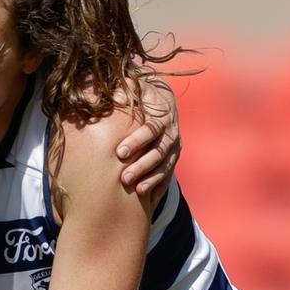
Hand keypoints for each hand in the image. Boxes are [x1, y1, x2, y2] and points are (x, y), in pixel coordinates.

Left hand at [114, 80, 180, 201]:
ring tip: (137, 191)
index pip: (150, 130)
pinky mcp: (172, 160)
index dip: (136, 141)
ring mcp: (173, 149)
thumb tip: (116, 94)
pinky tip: (150, 201)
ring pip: (164, 167)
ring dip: (151, 179)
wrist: (164, 102)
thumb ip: (127, 90)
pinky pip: (168, 176)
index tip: (119, 152)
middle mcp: (171, 135)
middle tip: (124, 178)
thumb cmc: (144, 96)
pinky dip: (160, 188)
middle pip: (158, 153)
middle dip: (142, 166)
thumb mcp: (138, 88)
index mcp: (162, 117)